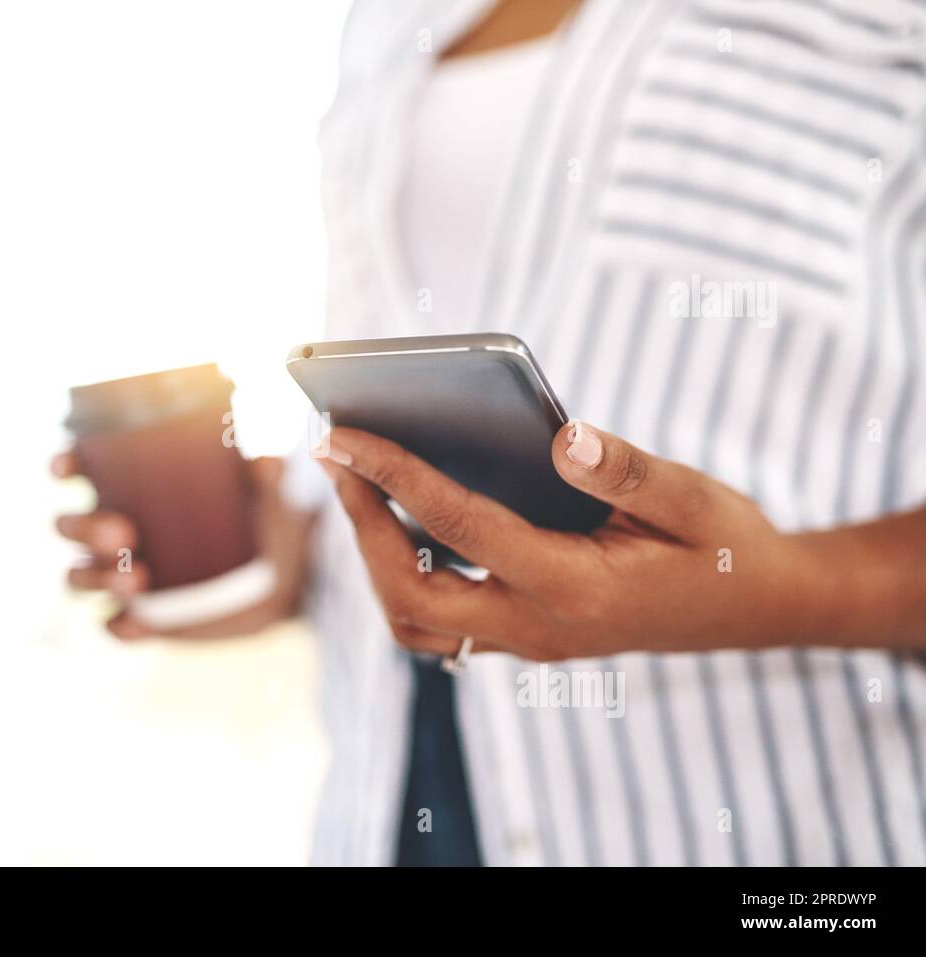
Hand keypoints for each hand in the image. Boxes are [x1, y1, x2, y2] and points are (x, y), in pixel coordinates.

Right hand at [52, 453, 312, 638]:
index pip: (80, 469)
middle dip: (84, 529)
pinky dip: (117, 626)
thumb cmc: (264, 523)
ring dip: (94, 577)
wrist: (285, 583)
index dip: (63, 464)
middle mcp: (117, 530)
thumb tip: (266, 461)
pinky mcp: (141, 618)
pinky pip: (111, 625)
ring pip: (78, 576)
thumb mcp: (268, 499)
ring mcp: (123, 576)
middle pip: (69, 527)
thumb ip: (265, 479)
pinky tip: (137, 624)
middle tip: (125, 535)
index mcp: (135, 489)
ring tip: (138, 579)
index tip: (64, 468)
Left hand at [319, 422, 832, 660]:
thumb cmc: (725, 545)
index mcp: (575, 587)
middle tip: (335, 457)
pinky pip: (441, 623)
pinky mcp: (527, 637)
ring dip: (376, 560)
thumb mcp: (696, 498)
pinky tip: (406, 520)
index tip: (341, 433)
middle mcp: (540, 627)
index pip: (458, 525)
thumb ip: (630, 470)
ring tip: (360, 486)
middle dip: (362, 527)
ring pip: (416, 623)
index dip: (392, 475)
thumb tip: (561, 437)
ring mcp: (529, 642)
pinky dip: (407, 574)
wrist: (758, 607)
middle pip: (411, 596)